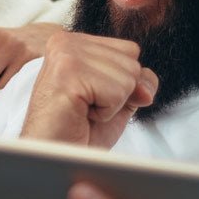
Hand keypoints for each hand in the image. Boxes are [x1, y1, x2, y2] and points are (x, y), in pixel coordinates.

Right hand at [19, 32, 157, 149]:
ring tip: (82, 111)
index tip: (92, 98)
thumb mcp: (115, 102)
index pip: (130, 50)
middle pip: (132, 63)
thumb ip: (136, 84)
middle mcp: (65, 42)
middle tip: (86, 108)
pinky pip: (117, 92)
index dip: (123, 82)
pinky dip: (105, 113)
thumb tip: (147, 88)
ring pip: (128, 77)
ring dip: (111, 105)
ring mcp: (65, 56)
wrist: (52, 157)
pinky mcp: (68, 74)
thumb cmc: (76, 132)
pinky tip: (80, 115)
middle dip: (118, 94)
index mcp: (73, 41)